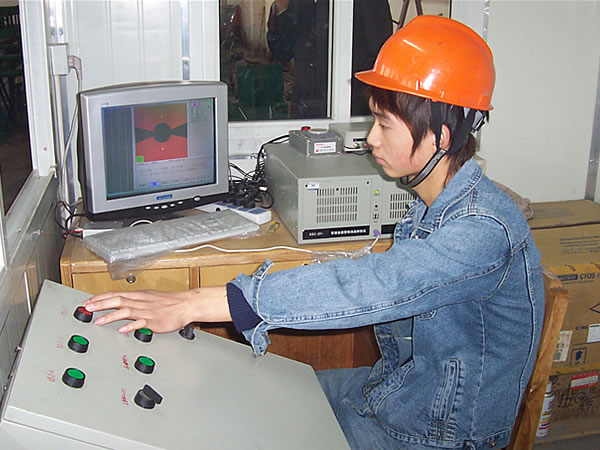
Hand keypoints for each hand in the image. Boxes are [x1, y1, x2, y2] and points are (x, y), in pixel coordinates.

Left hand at [83, 286, 229, 333]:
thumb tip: (120, 305)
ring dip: (111, 315)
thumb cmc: (169, 302)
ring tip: (98, 320)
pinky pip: (141, 323)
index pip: (115, 294)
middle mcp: (140, 302)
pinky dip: (131, 325)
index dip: (100, 297)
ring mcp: (147, 311)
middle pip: (117, 300)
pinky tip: (123, 329)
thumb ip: (134, 302)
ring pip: (126, 311)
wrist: (186, 304)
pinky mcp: (154, 321)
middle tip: (86, 308)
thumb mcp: (149, 298)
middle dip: (100, 304)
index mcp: (138, 296)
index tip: (87, 302)